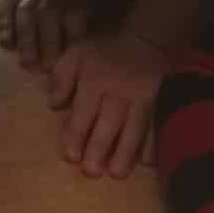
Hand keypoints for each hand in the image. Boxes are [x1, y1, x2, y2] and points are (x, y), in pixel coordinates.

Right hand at [0, 0, 87, 70]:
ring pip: (26, 25)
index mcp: (75, 2)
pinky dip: (5, 28)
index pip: (75, 32)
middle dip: (49, 54)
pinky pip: (5, 11)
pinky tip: (7, 44)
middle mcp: (52, 3)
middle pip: (50, 33)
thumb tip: (96, 34)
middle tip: (45, 70)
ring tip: (27, 64)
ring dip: (27, 46)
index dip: (73, 51)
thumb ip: (94, 10)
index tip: (72, 67)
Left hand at [50, 30, 167, 177]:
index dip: (76, 135)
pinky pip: (157, 124)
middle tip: (92, 172)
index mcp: (94, 81)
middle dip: (100, 149)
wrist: (145, 38)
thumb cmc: (104, 50)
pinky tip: (149, 162)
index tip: (71, 157)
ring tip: (118, 174)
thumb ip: (62, 77)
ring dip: (126, 152)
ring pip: (134, 128)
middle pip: (109, 124)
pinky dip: (154, 143)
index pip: (83, 112)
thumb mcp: (76, 53)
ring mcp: (142, 98)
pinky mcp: (159, 102)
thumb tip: (54, 105)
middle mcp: (118, 92)